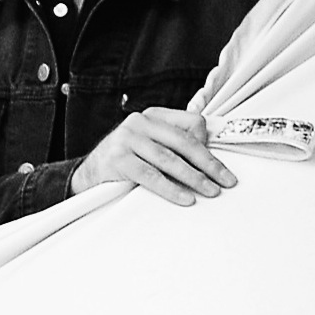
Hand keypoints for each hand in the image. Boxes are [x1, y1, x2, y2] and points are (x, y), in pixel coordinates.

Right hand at [70, 105, 237, 206]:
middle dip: (209, 164)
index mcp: (153, 116)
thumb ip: (176, 147)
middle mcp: (139, 122)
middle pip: (183, 141)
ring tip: (211, 191)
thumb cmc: (127, 163)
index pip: (191, 123)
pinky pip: (151, 175)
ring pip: (169, 159)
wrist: (88, 177)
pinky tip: (185, 198)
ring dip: (194, 178)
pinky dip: (171, 188)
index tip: (223, 167)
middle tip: (227, 181)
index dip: (209, 146)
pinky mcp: (118, 159)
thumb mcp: (152, 148)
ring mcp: (126, 139)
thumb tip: (212, 160)